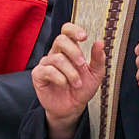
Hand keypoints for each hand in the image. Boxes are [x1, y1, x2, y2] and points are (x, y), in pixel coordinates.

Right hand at [32, 23, 105, 138]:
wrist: (72, 108)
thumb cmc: (81, 89)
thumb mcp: (95, 74)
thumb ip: (98, 59)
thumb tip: (100, 42)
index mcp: (69, 50)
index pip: (66, 31)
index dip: (73, 30)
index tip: (84, 37)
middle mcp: (56, 54)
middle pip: (60, 39)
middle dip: (74, 52)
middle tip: (82, 65)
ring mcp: (46, 64)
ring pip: (57, 58)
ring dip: (71, 73)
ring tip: (77, 83)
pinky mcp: (38, 75)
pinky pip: (48, 71)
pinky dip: (60, 78)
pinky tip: (64, 85)